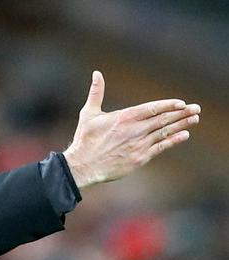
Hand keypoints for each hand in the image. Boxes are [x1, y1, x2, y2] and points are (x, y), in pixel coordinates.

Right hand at [63, 71, 200, 187]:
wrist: (83, 166)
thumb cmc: (85, 140)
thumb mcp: (88, 114)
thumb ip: (96, 93)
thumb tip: (96, 73)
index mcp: (124, 117)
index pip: (152, 108)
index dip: (169, 105)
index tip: (181, 103)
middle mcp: (135, 130)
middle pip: (163, 119)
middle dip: (181, 113)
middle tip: (196, 108)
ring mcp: (139, 145)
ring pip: (165, 132)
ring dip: (182, 125)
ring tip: (195, 119)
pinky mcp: (140, 158)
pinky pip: (161, 147)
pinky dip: (173, 140)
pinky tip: (184, 135)